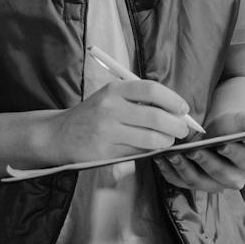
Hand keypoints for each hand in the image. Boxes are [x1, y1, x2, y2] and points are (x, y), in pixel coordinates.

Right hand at [47, 78, 193, 166]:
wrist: (61, 134)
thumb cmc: (95, 113)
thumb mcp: (112, 96)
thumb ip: (139, 100)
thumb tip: (176, 110)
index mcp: (115, 90)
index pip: (151, 90)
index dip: (173, 99)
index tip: (183, 109)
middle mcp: (110, 108)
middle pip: (155, 117)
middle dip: (176, 126)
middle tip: (183, 130)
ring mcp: (106, 132)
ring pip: (149, 139)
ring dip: (166, 142)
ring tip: (168, 141)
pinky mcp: (104, 153)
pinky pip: (137, 153)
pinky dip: (149, 152)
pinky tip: (150, 149)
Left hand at [158, 111, 244, 193]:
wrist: (219, 132)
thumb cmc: (233, 125)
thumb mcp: (243, 120)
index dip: (233, 154)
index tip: (221, 145)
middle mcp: (235, 178)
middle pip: (220, 175)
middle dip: (204, 163)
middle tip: (191, 150)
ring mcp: (213, 184)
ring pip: (198, 182)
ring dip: (183, 169)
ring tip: (172, 154)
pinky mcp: (194, 184)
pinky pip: (181, 182)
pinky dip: (169, 172)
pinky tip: (160, 159)